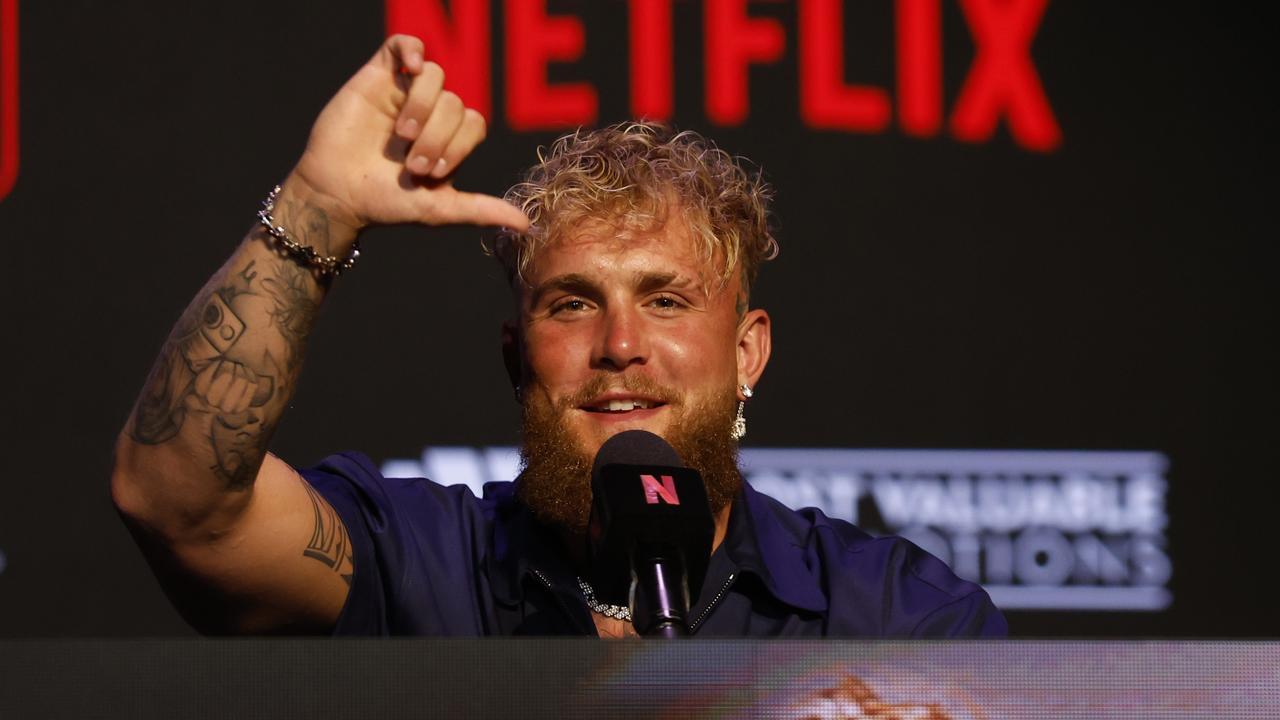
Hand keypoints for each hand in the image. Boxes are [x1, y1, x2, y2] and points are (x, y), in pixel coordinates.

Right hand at [286, 35, 528, 243]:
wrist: (336, 194)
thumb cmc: (386, 203)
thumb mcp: (438, 208)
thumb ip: (480, 209)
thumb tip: (526, 224)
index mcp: (449, 138)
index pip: (474, 123)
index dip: (459, 144)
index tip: (433, 172)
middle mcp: (431, 112)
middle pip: (455, 102)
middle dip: (438, 136)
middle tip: (412, 163)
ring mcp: (404, 92)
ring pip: (435, 77)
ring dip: (423, 107)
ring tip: (401, 136)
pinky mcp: (377, 77)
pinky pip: (402, 44)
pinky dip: (412, 49)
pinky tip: (411, 67)